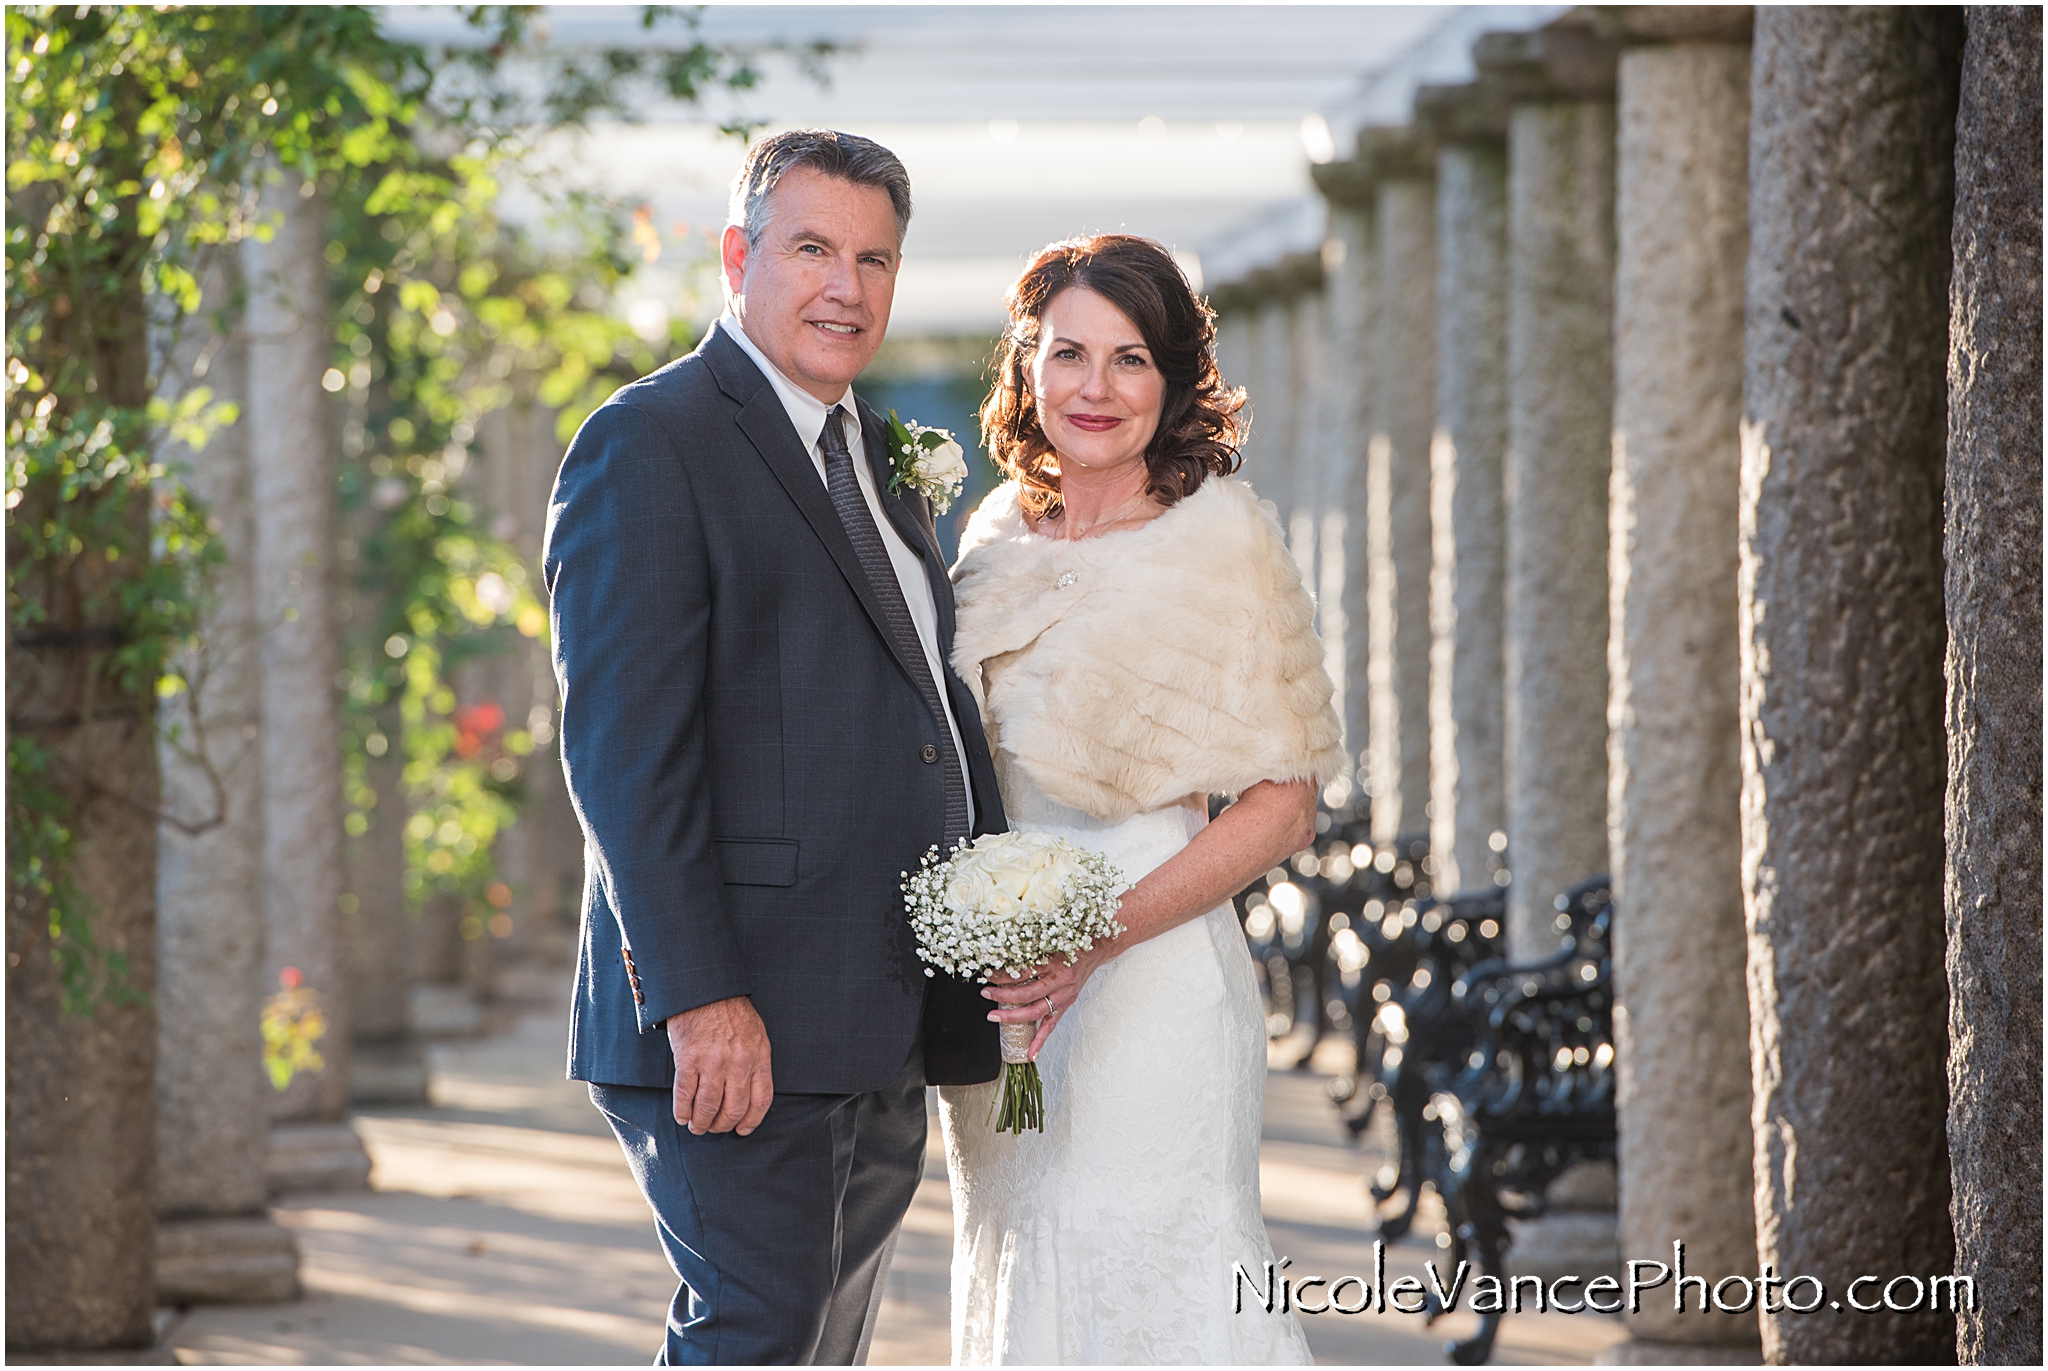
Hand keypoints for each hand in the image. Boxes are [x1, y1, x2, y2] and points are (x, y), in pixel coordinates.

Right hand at [665, 996, 773, 1135]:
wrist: (704, 988)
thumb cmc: (730, 1010)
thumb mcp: (756, 1033)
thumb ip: (755, 1061)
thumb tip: (750, 1091)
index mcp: (759, 1056)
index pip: (761, 1100)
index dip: (751, 1121)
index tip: (742, 1130)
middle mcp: (738, 1063)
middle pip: (734, 1109)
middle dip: (722, 1125)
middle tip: (714, 1128)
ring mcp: (713, 1062)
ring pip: (708, 1107)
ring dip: (701, 1123)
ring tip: (696, 1126)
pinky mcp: (688, 1060)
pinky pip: (685, 1095)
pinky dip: (682, 1111)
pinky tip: (682, 1116)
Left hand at [982, 944, 1112, 1059]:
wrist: (1096, 950)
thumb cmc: (1072, 943)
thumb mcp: (1051, 941)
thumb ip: (1031, 951)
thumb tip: (1004, 958)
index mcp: (1055, 963)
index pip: (1024, 972)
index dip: (1005, 975)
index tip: (989, 975)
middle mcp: (1061, 981)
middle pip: (1028, 994)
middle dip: (1003, 997)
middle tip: (986, 994)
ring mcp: (1065, 995)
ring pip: (1037, 1011)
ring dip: (1013, 1016)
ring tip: (995, 1017)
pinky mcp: (1067, 1004)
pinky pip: (1051, 1024)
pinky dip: (1040, 1040)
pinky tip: (1031, 1053)